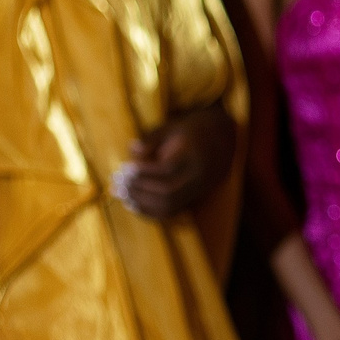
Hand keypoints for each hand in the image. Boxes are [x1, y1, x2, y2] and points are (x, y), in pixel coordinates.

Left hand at [116, 107, 236, 219]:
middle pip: (168, 190)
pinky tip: (132, 204)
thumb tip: (132, 150)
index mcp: (195, 153)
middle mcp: (199, 174)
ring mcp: (199, 189)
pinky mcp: (195, 198)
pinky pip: (172, 212)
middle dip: (139, 188)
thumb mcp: (172, 126)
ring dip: (142, 202)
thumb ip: (152, 138)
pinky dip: (150, 212)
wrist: (222, 141)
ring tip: (120, 193)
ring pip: (170, 204)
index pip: (168, 168)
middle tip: (117, 182)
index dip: (144, 171)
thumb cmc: (190, 131)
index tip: (124, 168)